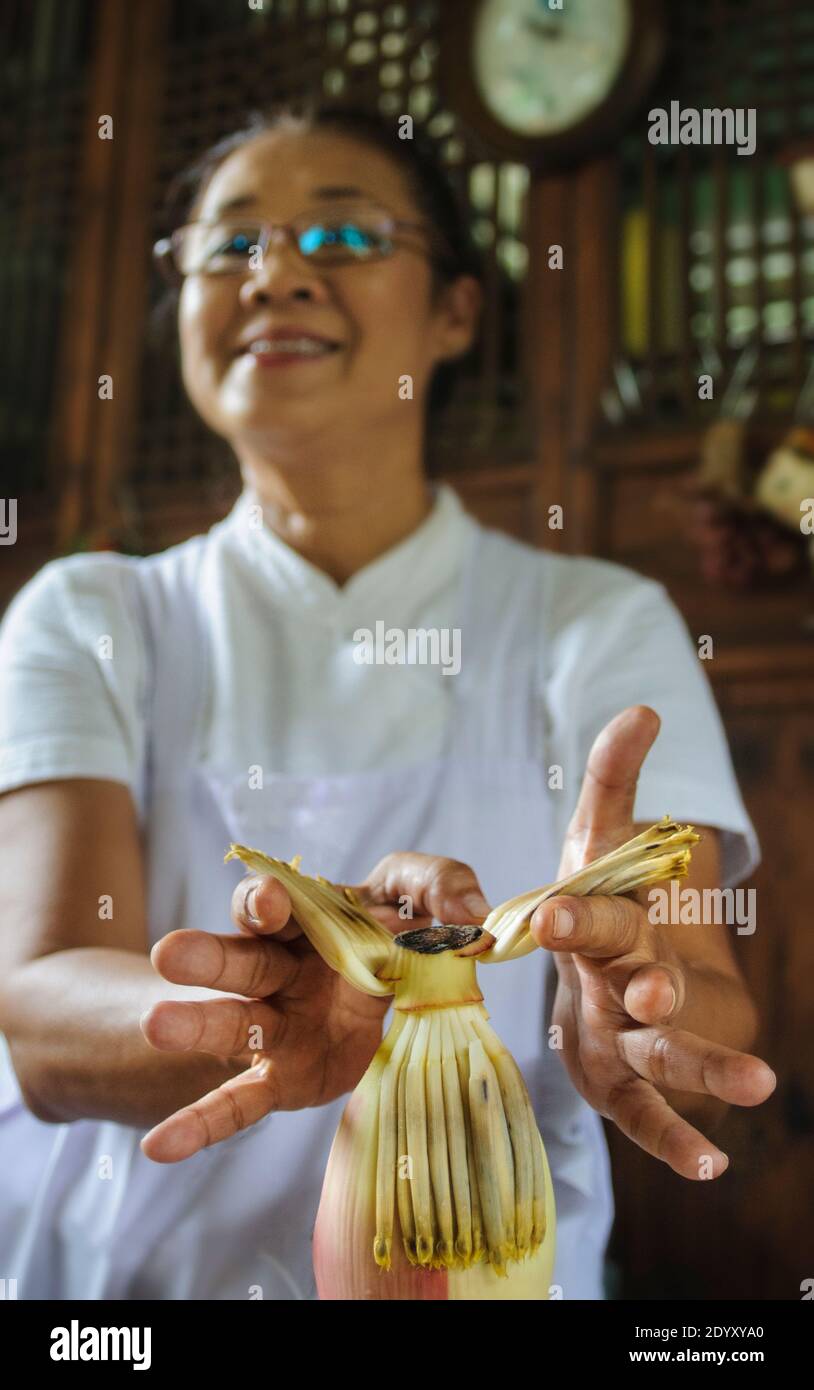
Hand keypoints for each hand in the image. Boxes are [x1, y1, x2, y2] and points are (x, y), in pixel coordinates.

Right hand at [139, 853, 491, 1162]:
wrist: (390, 999)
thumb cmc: (391, 935)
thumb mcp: (418, 897)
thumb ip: (439, 886)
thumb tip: (471, 912)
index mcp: (305, 919)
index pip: (274, 901)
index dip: (269, 899)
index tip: (273, 903)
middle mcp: (279, 968)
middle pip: (241, 957)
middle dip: (209, 955)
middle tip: (171, 954)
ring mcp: (276, 1026)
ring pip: (233, 1023)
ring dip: (196, 1025)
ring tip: (158, 1026)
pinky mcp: (284, 1078)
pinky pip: (241, 1103)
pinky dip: (202, 1124)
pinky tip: (158, 1148)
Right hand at [529, 705, 775, 1179]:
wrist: (595, 974)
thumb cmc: (603, 897)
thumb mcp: (608, 834)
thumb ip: (616, 776)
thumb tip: (645, 708)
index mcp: (588, 918)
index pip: (580, 912)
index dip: (570, 913)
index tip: (552, 913)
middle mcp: (592, 980)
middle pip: (611, 981)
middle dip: (630, 984)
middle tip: (654, 988)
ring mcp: (610, 1036)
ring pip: (651, 1051)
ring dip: (699, 1065)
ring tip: (758, 1080)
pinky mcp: (630, 1082)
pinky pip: (649, 1116)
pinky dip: (677, 1139)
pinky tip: (717, 1162)